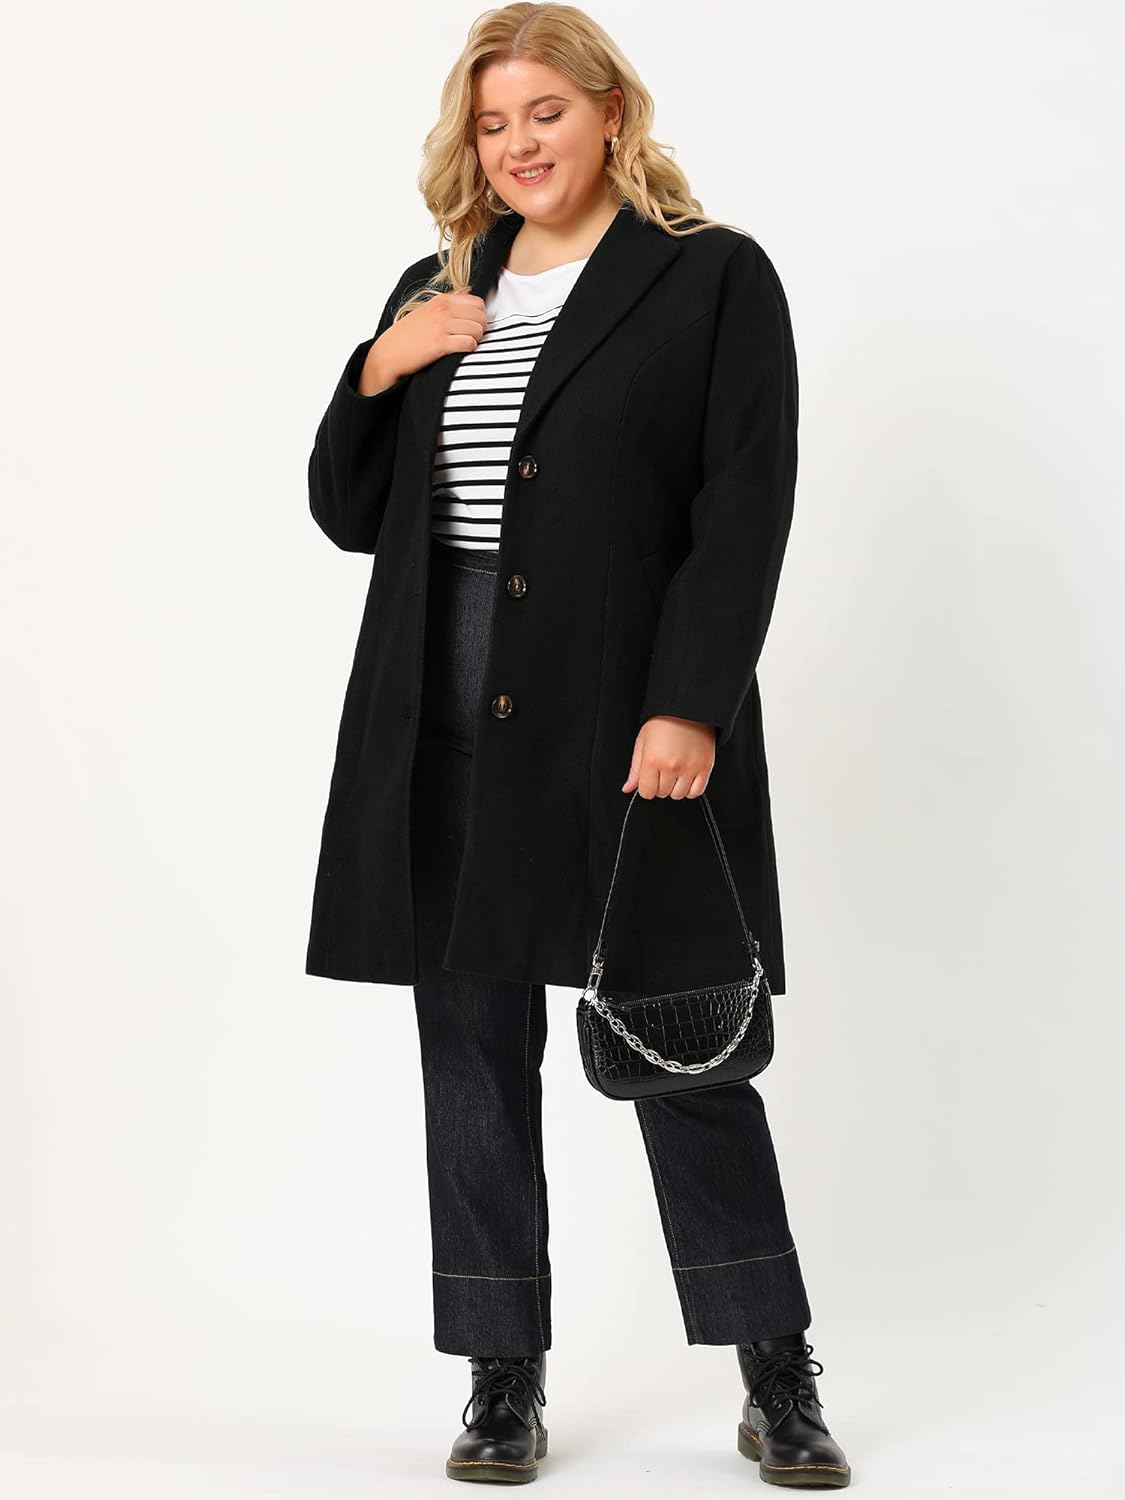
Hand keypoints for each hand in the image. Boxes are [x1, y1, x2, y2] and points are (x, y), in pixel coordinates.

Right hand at [358, 289, 487, 393]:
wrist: (389, 352)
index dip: (479, 316)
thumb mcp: (428, 310)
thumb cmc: (408, 335)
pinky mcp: (440, 343)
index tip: (471, 325)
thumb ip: (450, 301)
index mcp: (442, 300)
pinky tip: (460, 351)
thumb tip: (468, 292)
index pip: (478, 303)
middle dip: (480, 329)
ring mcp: (442, 326)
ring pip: (478, 330)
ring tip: (464, 345)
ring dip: (475, 340)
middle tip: (470, 337)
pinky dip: (469, 349)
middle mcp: (443, 310)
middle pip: (481, 317)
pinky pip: (469, 343)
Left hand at [622, 716, 715, 799]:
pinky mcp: (705, 767)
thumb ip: (635, 768)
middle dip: (660, 786)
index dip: (647, 787)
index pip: (647, 792)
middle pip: (662, 794)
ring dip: (675, 788)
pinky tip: (686, 778)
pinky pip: (696, 792)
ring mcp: (690, 768)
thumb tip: (628, 788)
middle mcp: (671, 766)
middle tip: (662, 771)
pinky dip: (690, 789)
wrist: (688, 708)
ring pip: (678, 795)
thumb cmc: (664, 721)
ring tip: (675, 773)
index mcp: (653, 760)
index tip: (649, 780)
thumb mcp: (642, 741)